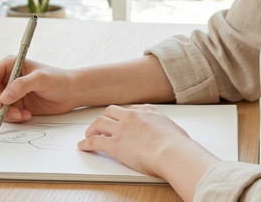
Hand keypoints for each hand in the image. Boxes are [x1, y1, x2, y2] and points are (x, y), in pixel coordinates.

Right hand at [0, 57, 78, 122]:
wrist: (71, 93)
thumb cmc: (58, 79)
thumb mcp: (40, 79)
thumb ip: (21, 86)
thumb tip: (3, 98)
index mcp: (10, 65)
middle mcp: (7, 79)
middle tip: (13, 112)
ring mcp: (10, 93)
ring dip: (6, 114)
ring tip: (23, 114)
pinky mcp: (16, 106)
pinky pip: (5, 115)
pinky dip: (12, 118)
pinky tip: (27, 115)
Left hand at [77, 104, 212, 178]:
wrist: (172, 152)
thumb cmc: (177, 144)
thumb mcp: (174, 129)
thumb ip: (166, 129)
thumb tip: (170, 135)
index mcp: (147, 111)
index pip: (129, 110)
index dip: (121, 116)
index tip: (119, 120)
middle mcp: (131, 117)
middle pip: (110, 112)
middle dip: (104, 118)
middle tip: (100, 125)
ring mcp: (121, 129)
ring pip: (99, 123)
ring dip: (91, 129)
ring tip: (88, 135)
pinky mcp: (114, 144)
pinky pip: (94, 142)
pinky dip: (86, 144)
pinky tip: (83, 146)